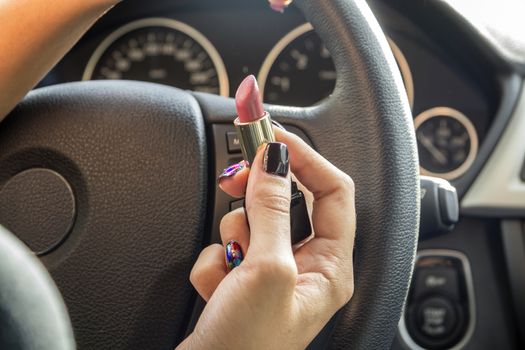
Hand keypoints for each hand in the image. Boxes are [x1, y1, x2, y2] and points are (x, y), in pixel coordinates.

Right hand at [178, 128, 355, 348]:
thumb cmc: (247, 348)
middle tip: (238, 177)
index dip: (304, 158)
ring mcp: (271, 274)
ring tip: (232, 266)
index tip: (273, 135)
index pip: (332, 190)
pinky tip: (218, 292)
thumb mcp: (266, 270)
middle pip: (288, 201)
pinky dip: (215, 264)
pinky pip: (227, 247)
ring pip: (252, 221)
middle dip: (259, 194)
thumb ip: (272, 208)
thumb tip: (274, 160)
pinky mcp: (242, 281)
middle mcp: (305, 267)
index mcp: (330, 265)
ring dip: (233, 237)